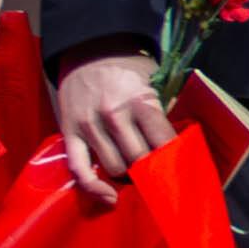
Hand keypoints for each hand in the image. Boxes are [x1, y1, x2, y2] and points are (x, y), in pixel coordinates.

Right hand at [52, 50, 173, 205]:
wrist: (89, 50)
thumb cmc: (128, 70)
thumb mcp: (153, 82)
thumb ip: (160, 114)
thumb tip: (175, 149)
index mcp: (141, 101)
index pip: (163, 142)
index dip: (173, 160)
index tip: (179, 169)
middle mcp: (114, 115)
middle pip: (139, 159)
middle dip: (150, 169)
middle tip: (156, 171)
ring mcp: (89, 125)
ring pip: (114, 167)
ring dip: (127, 175)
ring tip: (134, 171)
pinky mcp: (69, 132)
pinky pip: (79, 169)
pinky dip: (93, 187)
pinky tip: (108, 196)